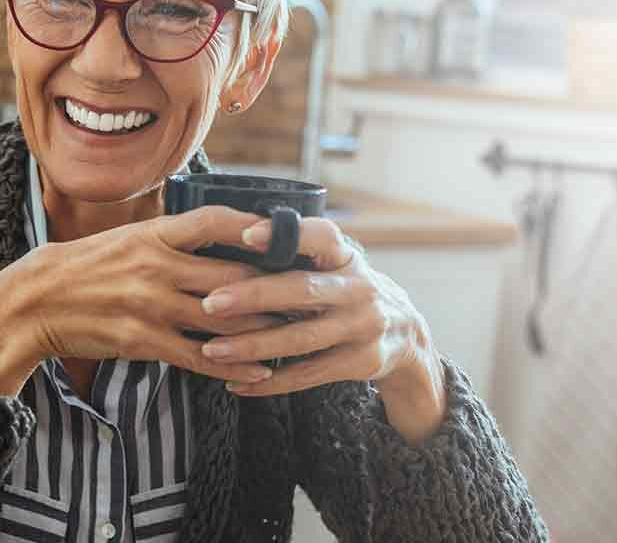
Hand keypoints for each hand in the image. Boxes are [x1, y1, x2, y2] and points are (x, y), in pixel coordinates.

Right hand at [0, 206, 286, 398]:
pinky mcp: (143, 340)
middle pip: (232, 274)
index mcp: (152, 235)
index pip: (214, 222)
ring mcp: (150, 305)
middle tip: (308, 294)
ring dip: (263, 330)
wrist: (34, 302)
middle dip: (275, 287)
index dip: (254, 226)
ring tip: (294, 335)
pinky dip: (234, 366)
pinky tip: (260, 372)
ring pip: (223, 319)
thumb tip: (215, 235)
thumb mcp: (125, 240)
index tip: (286, 235)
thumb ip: (169, 239)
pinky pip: (199, 356)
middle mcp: (156, 266)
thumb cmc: (84, 268)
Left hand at [196, 217, 447, 442]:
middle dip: (253, 296)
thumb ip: (295, 254)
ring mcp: (363, 327)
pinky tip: (236, 383)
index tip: (245, 234)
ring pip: (301, 338)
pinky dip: (270, 382)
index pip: (320, 236)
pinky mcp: (361, 362)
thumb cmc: (344, 290)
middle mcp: (359, 289)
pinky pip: (308, 374)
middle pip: (302, 290)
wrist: (406, 334)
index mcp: (345, 257)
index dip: (284, 234)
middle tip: (211, 302)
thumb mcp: (333, 264)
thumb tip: (225, 237)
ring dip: (253, 346)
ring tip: (212, 350)